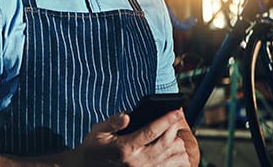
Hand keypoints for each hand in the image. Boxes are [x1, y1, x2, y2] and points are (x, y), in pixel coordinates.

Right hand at [67, 109, 189, 166]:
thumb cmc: (94, 147)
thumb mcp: (98, 131)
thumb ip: (113, 122)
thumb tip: (127, 115)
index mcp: (125, 147)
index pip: (151, 132)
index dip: (166, 121)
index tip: (177, 111)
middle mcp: (137, 162)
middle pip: (165, 144)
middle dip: (174, 129)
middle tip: (175, 118)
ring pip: (171, 158)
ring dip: (177, 145)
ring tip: (174, 134)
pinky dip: (178, 160)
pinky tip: (176, 151)